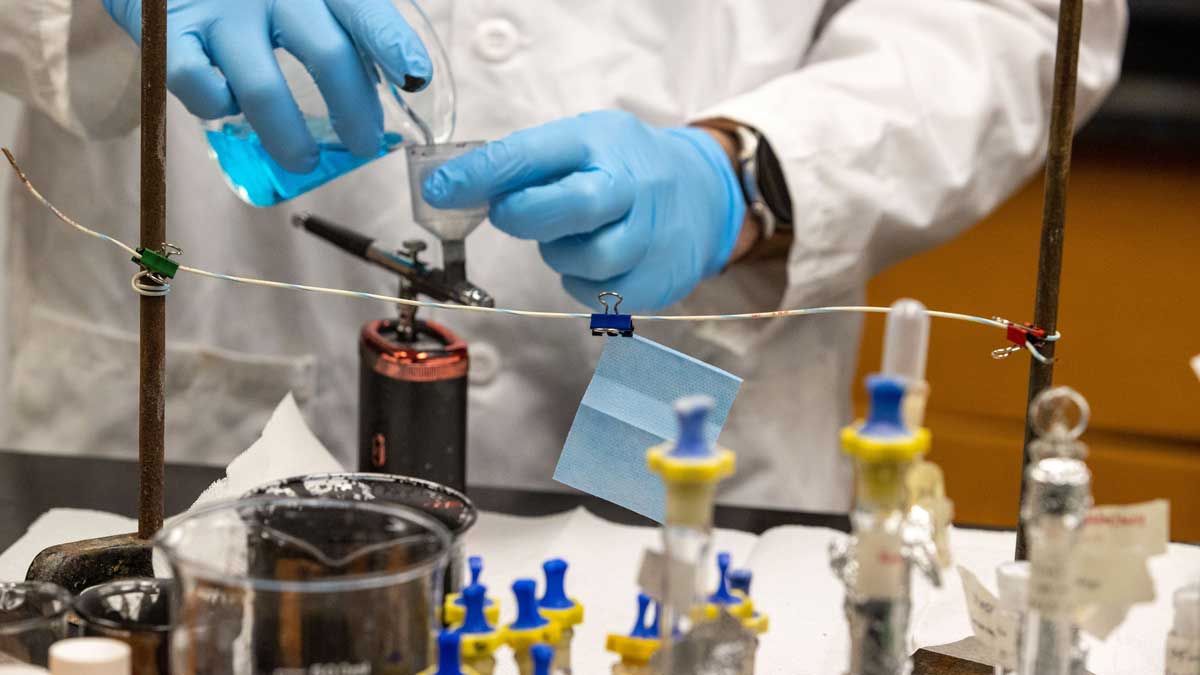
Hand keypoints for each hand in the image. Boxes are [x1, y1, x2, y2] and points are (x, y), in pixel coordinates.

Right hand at [102, 0, 431, 172]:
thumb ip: (344, 30)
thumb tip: (402, 82)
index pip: (362, 9)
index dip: (390, 42)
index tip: (415, 77)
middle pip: (327, 54)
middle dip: (353, 111)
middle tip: (364, 144)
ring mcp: (220, 11)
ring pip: (263, 88)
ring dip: (289, 138)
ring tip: (303, 160)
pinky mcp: (169, 33)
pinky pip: (198, 86)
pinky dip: (217, 108)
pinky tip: (227, 109)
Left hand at [422, 111, 745, 311]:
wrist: (704, 196)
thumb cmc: (623, 167)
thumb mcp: (584, 140)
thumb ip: (529, 162)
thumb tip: (459, 187)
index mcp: (602, 141)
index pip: (536, 154)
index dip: (482, 174)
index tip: (441, 189)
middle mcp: (633, 185)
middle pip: (573, 206)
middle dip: (525, 215)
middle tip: (505, 214)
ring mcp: (652, 235)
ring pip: (586, 258)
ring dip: (558, 252)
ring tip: (567, 235)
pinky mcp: (657, 279)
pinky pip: (598, 293)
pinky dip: (580, 280)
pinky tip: (591, 259)